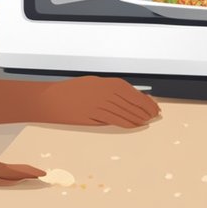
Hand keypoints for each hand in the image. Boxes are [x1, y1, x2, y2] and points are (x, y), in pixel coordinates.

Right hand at [36, 76, 160, 127]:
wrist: (51, 99)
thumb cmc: (71, 91)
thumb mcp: (93, 84)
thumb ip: (110, 90)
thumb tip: (128, 97)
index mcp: (106, 82)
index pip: (132, 92)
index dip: (145, 100)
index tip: (154, 104)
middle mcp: (104, 92)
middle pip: (131, 102)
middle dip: (146, 109)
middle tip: (155, 114)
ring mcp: (99, 104)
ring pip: (125, 112)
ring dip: (139, 117)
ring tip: (148, 120)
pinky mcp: (93, 116)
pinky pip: (114, 120)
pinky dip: (127, 123)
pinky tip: (136, 125)